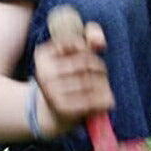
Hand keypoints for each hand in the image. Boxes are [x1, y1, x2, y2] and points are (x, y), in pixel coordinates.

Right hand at [31, 8, 114, 137]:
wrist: (50, 111)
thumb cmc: (66, 78)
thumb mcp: (73, 54)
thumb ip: (90, 38)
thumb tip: (100, 42)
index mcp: (42, 54)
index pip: (75, 42)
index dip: (89, 49)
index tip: (91, 56)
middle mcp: (44, 72)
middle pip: (85, 62)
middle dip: (100, 67)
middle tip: (102, 74)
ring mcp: (51, 91)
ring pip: (90, 82)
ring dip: (104, 84)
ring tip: (105, 88)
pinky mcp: (61, 107)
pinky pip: (90, 100)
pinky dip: (104, 100)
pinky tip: (108, 101)